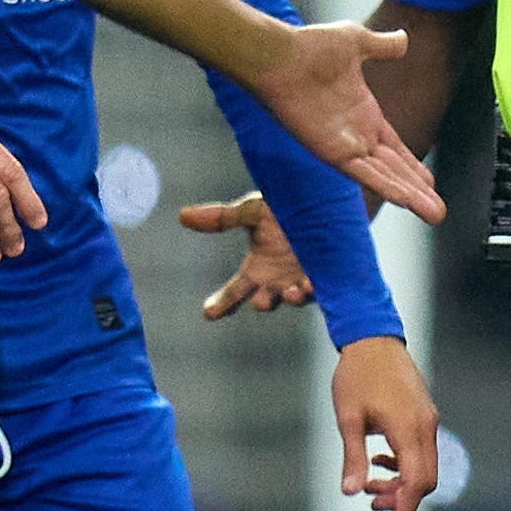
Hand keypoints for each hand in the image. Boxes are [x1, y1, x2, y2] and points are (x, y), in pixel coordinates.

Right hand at [180, 192, 314, 317]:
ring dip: (291, 297)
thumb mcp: (253, 211)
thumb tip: (183, 215)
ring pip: (294, 299)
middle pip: (264, 302)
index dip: (221, 303)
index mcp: (257, 269)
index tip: (209, 312)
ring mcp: (302, 279)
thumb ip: (222, 218)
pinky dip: (314, 288)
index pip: (234, 292)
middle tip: (260, 301)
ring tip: (292, 290)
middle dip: (263, 303)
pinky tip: (311, 283)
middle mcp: (278, 280)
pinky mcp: (328, 275)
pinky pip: (321, 290)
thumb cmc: (286, 206)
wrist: (326, 197)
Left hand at [253, 19, 443, 221]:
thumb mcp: (356, 42)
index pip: (394, 149)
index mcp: (363, 114)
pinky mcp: (332, 153)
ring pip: (385, 178)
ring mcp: (344, 146)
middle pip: (394, 170)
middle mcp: (355, 136)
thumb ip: (382, 46)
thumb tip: (403, 39)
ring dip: (411, 197)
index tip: (430, 183)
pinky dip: (387, 187)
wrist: (278, 56)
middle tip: (439, 213)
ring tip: (436, 215)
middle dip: (418, 192)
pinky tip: (406, 200)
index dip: (412, 166)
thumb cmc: (308, 47)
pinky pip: (366, 174)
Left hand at [331, 333, 441, 510]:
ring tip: (371, 484)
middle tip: (371, 503)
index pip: (416, 481)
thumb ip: (353, 457)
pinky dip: (406, 465)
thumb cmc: (356, 376)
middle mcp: (425, 427)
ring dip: (402, 482)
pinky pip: (423, 451)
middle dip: (401, 499)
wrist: (373, 339)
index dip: (406, 509)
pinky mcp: (425, 415)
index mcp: (407, 429)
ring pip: (425, 466)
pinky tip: (381, 459)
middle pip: (426, 479)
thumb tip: (351, 492)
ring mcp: (428, 420)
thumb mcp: (348, 418)